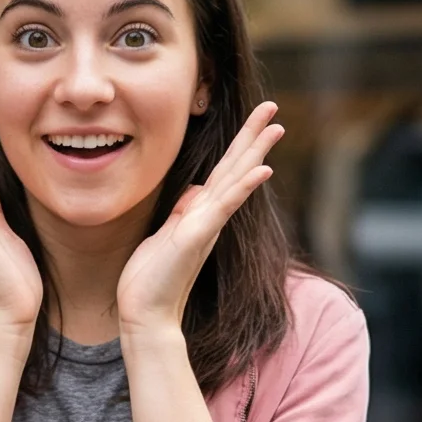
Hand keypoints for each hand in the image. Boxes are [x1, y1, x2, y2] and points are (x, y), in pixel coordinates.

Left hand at [116, 102, 283, 334]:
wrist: (145, 313)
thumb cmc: (151, 277)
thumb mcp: (165, 234)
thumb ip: (184, 211)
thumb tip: (197, 190)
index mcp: (201, 212)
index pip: (225, 170)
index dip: (240, 144)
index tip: (256, 120)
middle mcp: (210, 216)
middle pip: (237, 167)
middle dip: (254, 137)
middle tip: (274, 108)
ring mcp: (206, 225)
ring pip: (235, 179)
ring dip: (255, 151)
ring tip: (276, 126)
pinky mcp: (197, 236)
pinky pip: (224, 206)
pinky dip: (243, 186)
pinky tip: (261, 169)